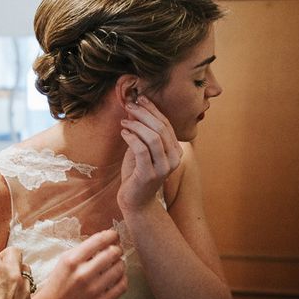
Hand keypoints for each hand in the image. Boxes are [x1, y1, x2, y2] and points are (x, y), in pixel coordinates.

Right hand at [36, 229, 126, 298]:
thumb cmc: (58, 283)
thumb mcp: (64, 261)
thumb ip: (83, 250)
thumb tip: (105, 240)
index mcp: (72, 261)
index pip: (98, 241)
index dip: (111, 235)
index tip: (114, 235)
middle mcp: (83, 274)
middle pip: (112, 253)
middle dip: (117, 249)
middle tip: (116, 250)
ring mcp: (92, 290)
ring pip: (120, 268)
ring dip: (120, 263)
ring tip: (116, 264)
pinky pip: (122, 286)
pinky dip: (123, 278)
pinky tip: (118, 277)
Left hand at [118, 96, 181, 211]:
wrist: (135, 201)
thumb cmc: (137, 173)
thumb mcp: (140, 149)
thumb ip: (141, 132)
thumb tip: (135, 108)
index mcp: (175, 150)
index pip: (166, 124)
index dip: (153, 109)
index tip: (140, 98)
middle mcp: (174, 158)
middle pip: (161, 128)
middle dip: (144, 113)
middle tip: (130, 106)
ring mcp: (163, 168)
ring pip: (153, 137)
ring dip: (137, 125)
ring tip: (124, 121)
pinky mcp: (150, 174)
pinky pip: (142, 150)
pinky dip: (132, 138)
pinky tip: (123, 133)